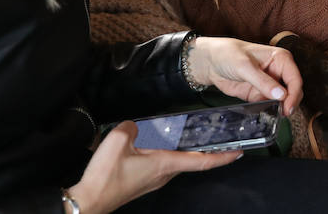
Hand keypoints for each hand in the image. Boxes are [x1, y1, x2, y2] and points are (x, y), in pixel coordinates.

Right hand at [67, 121, 240, 213]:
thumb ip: (133, 126)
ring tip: (194, 137)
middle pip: (192, 161)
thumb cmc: (105, 175)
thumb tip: (136, 126)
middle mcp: (164, 175)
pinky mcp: (142, 183)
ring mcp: (153, 181)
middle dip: (208, 150)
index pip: (202, 161)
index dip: (223, 156)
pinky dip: (170, 155)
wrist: (87, 201)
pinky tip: (161, 145)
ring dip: (187, 152)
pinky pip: (162, 166)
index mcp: (166, 164)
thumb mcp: (119, 139)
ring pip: (176, 163)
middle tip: (220, 137)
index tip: (240, 152)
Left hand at [186, 36, 302, 114]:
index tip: (288, 108)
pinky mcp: (259, 94)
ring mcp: (269, 83)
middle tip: (283, 114)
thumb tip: (281, 95)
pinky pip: (268, 105)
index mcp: (280, 59)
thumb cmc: (228, 54)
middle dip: (290, 102)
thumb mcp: (245, 67)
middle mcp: (278, 71)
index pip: (294, 78)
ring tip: (274, 115)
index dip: (294, 94)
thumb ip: (263, 81)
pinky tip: (265, 114)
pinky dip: (268, 110)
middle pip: (292, 90)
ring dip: (279, 108)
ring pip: (282, 99)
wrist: (210, 62)